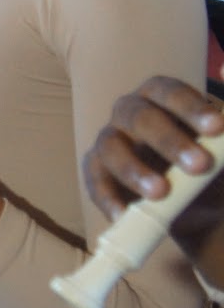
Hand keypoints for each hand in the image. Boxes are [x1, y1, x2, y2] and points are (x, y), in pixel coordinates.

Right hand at [88, 76, 223, 268]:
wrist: (194, 203)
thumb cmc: (208, 164)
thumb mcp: (223, 150)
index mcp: (161, 97)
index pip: (171, 93)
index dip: (192, 108)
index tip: (218, 129)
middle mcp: (129, 112)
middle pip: (140, 117)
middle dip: (169, 141)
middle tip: (200, 166)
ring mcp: (109, 141)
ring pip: (111, 147)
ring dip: (134, 169)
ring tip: (161, 193)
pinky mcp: (96, 171)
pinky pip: (96, 182)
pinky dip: (108, 198)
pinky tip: (124, 215)